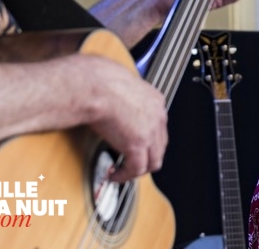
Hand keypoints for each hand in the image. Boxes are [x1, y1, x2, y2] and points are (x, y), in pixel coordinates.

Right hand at [80, 55, 167, 182]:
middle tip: (129, 163)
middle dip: (146, 157)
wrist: (97, 87)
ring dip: (137, 169)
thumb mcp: (122, 88)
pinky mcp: (138, 144)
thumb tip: (113, 105)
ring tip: (122, 172)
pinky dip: (125, 176)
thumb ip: (125, 99)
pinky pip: (136, 169)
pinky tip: (114, 175)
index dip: (148, 140)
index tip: (134, 146)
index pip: (159, 127)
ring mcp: (151, 131)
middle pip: (160, 146)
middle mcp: (158, 116)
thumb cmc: (101, 83)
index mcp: (156, 101)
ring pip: (153, 161)